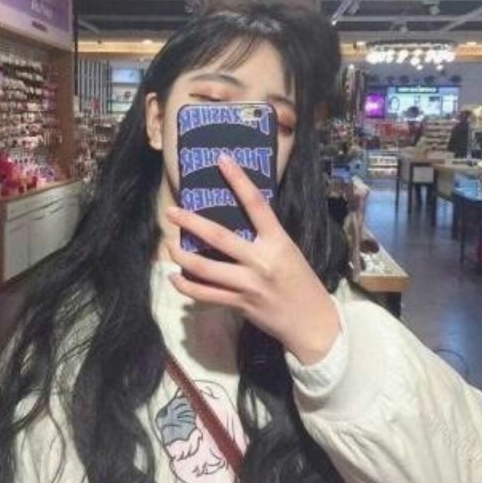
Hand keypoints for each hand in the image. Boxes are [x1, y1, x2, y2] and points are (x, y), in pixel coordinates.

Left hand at [165, 154, 340, 364]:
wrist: (312, 323)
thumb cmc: (301, 281)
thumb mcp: (288, 252)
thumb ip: (264, 237)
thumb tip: (236, 220)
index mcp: (278, 242)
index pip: (257, 204)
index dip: (239, 180)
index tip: (222, 160)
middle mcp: (261, 262)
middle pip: (219, 237)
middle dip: (191, 222)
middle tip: (171, 211)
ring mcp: (248, 285)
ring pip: (205, 269)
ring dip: (182, 257)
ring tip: (169, 245)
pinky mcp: (239, 304)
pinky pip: (206, 295)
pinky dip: (187, 286)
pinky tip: (176, 278)